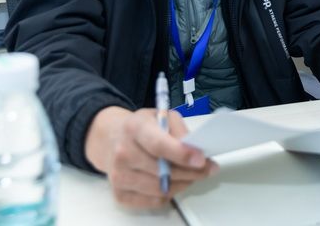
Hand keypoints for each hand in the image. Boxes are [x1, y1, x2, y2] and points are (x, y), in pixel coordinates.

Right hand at [85, 107, 217, 208]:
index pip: (158, 145)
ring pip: (160, 189)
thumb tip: (197, 151)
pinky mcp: (119, 193)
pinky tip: (175, 182)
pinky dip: (169, 194)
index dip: (182, 154)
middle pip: (162, 171)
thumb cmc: (143, 127)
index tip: (201, 159)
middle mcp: (122, 153)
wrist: (112, 139)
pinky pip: (152, 202)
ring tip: (193, 175)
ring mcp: (118, 175)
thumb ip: (180, 130)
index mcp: (134, 128)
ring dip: (183, 184)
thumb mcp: (163, 116)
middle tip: (207, 169)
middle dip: (191, 172)